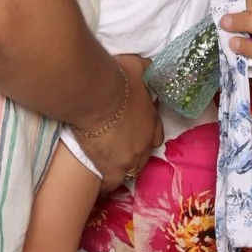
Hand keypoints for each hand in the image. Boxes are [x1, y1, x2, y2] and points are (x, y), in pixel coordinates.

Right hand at [75, 56, 161, 191]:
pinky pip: (111, 183)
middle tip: (118, 149)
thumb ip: (146, 71)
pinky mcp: (111, 169)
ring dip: (121, 169)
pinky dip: (106, 185)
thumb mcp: (138, 67)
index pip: (155, 134)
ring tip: (108, 167)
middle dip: (133, 153)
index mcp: (152, 121)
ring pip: (130, 171)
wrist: (96, 94)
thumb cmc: (116, 77)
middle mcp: (145, 143)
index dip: (145, 133)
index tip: (135, 132)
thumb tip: (149, 69)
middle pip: (143, 156)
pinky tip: (99, 185)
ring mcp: (129, 158)